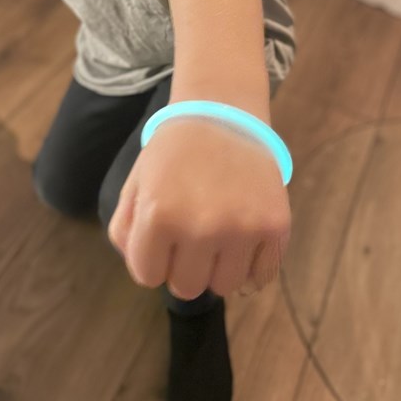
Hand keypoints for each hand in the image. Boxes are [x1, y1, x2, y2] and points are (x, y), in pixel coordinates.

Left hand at [108, 118, 290, 299]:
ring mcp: (242, 228)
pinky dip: (250, 266)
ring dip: (217, 267)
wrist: (223, 113)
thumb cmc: (173, 151)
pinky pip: (260, 277)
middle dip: (183, 264)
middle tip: (190, 231)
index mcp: (159, 215)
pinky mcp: (275, 226)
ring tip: (217, 231)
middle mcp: (201, 227)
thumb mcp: (135, 183)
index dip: (152, 257)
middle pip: (186, 287)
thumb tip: (144, 271)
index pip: (147, 276)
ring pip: (224, 287)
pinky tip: (242, 239)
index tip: (162, 234)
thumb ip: (125, 231)